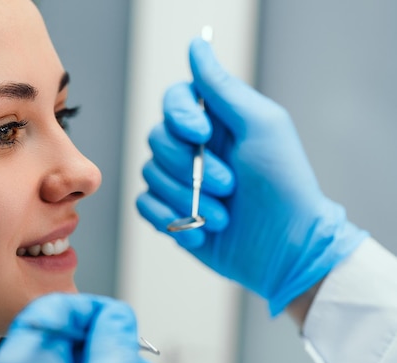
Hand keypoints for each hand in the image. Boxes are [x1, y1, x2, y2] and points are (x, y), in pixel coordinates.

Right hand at [137, 38, 366, 314]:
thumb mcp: (261, 126)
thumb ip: (222, 88)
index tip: (204, 134)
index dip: (180, 117)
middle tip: (228, 185)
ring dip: (187, 198)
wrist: (286, 249)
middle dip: (190, 167)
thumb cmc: (283, 184)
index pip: (174, 101)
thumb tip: (196, 46)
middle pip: (156, 139)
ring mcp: (181, 182)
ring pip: (149, 174)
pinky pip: (143, 205)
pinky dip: (169, 218)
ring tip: (222, 215)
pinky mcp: (171, 213)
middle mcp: (193, 149)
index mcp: (215, 124)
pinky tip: (201, 231)